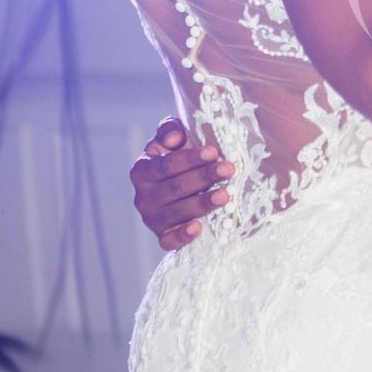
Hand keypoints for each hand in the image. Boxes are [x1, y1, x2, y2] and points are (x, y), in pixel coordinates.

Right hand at [130, 116, 234, 250]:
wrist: (184, 185)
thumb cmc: (181, 158)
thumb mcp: (174, 139)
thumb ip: (170, 129)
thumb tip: (174, 138)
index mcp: (142, 170)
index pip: (166, 165)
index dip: (190, 158)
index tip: (213, 151)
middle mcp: (143, 196)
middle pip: (175, 188)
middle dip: (203, 177)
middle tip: (228, 169)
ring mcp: (152, 219)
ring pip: (176, 213)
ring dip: (201, 204)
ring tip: (225, 195)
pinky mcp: (163, 237)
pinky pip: (169, 241)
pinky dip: (182, 236)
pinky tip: (198, 228)